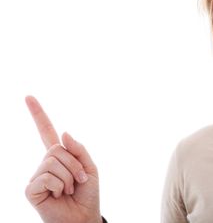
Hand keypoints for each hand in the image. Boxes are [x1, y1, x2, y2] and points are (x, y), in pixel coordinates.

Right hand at [25, 96, 101, 222]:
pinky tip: (58, 195)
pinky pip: (46, 177)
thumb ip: (78, 149)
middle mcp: (45, 163)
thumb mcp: (90, 167)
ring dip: (68, 177)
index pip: (46, 131)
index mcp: (59, 156)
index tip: (28, 96)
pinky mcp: (31, 190)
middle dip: (74, 164)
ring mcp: (37, 176)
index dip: (38, 114)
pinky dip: (58, 186)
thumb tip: (63, 132)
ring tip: (68, 190)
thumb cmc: (87, 194)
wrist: (84, 217)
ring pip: (52, 162)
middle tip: (78, 181)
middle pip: (56, 149)